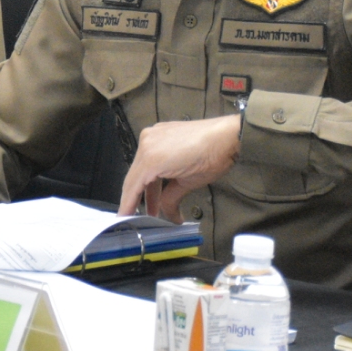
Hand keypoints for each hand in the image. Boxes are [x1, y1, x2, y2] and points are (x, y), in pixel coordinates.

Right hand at [118, 114, 241, 220]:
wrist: (229, 135)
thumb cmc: (211, 160)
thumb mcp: (188, 184)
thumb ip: (170, 200)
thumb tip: (168, 216)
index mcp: (150, 158)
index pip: (133, 186)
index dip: (127, 204)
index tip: (122, 219)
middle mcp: (145, 143)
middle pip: (134, 176)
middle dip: (136, 197)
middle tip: (136, 217)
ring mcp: (152, 134)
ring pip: (142, 166)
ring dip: (147, 186)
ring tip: (153, 207)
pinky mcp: (160, 131)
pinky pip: (149, 155)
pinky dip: (152, 171)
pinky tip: (158, 186)